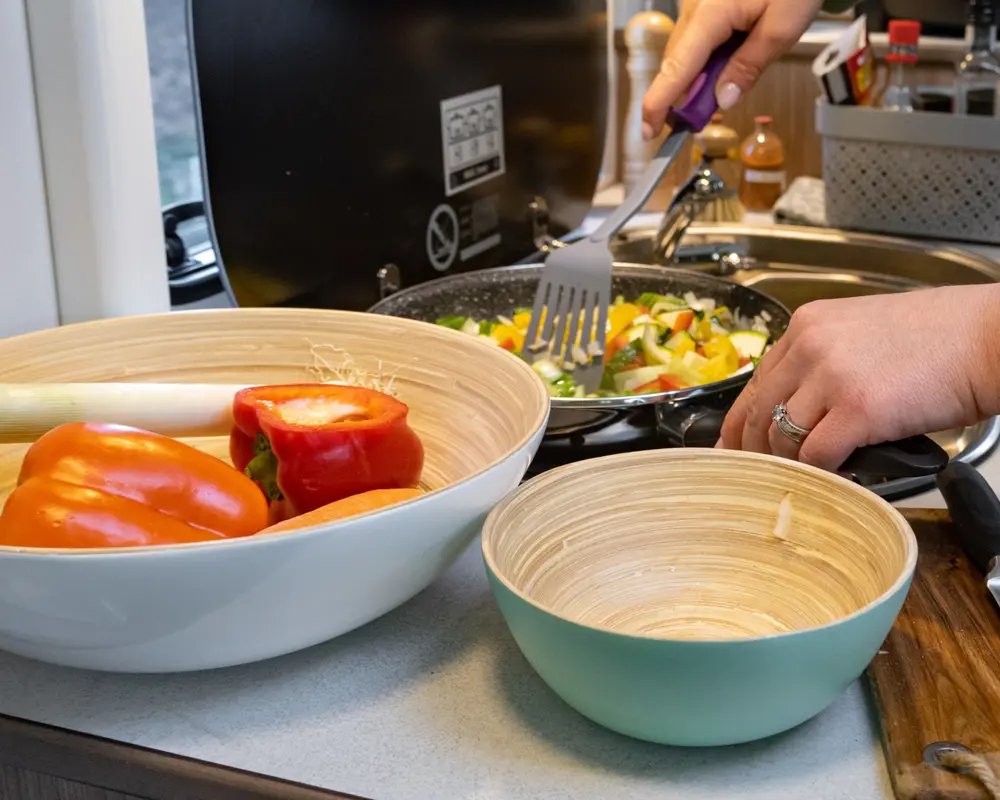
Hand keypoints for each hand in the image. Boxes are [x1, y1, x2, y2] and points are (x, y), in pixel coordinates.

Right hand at [641, 0, 822, 140]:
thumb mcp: (783, 26)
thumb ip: (750, 65)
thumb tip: (723, 99)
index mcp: (709, 14)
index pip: (676, 69)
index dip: (659, 103)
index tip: (649, 131)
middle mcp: (694, 8)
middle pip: (677, 64)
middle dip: (684, 96)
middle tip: (700, 119)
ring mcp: (697, 3)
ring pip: (686, 53)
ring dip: (698, 78)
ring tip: (722, 88)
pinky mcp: (705, 3)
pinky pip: (697, 40)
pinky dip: (706, 60)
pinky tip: (728, 63)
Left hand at [718, 286, 999, 470]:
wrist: (991, 337)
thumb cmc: (941, 339)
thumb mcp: (862, 333)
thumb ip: (823, 361)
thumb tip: (800, 406)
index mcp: (807, 326)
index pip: (756, 382)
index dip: (739, 422)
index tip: (732, 447)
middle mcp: (810, 346)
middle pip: (758, 412)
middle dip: (752, 451)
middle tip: (754, 476)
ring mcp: (831, 377)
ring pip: (782, 437)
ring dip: (789, 465)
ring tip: (800, 480)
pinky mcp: (857, 409)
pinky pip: (817, 456)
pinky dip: (821, 474)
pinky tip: (832, 480)